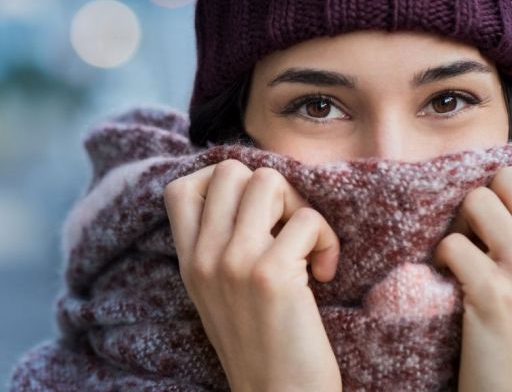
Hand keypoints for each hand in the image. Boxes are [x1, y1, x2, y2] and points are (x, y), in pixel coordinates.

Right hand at [164, 160, 341, 391]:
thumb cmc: (261, 343)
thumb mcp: (220, 293)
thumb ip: (221, 246)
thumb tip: (255, 190)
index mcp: (189, 261)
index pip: (181, 189)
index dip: (222, 183)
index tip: (254, 211)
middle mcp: (204, 257)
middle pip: (232, 170)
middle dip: (271, 189)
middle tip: (287, 227)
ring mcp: (234, 263)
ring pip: (269, 181)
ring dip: (300, 207)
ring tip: (307, 246)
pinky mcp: (270, 275)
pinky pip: (308, 219)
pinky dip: (327, 240)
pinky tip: (325, 273)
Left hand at [433, 158, 511, 391]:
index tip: (508, 213)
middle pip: (508, 177)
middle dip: (486, 199)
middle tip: (479, 232)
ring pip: (476, 201)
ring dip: (460, 225)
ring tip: (464, 253)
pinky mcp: (493, 293)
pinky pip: (452, 243)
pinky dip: (441, 258)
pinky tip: (449, 276)